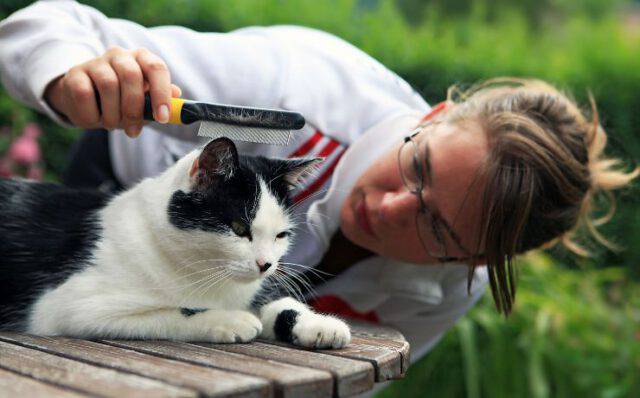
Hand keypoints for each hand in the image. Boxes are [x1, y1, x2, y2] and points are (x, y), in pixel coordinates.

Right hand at [44, 46, 181, 136]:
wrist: (86, 102)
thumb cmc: (121, 103)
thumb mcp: (144, 104)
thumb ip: (161, 101)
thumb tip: (176, 94)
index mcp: (142, 59)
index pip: (156, 68)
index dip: (161, 93)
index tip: (162, 118)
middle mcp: (120, 55)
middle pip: (131, 74)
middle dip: (134, 108)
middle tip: (134, 130)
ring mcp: (96, 62)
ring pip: (108, 84)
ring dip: (112, 113)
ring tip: (112, 124)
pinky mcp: (74, 74)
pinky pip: (84, 94)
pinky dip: (92, 114)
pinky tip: (95, 120)